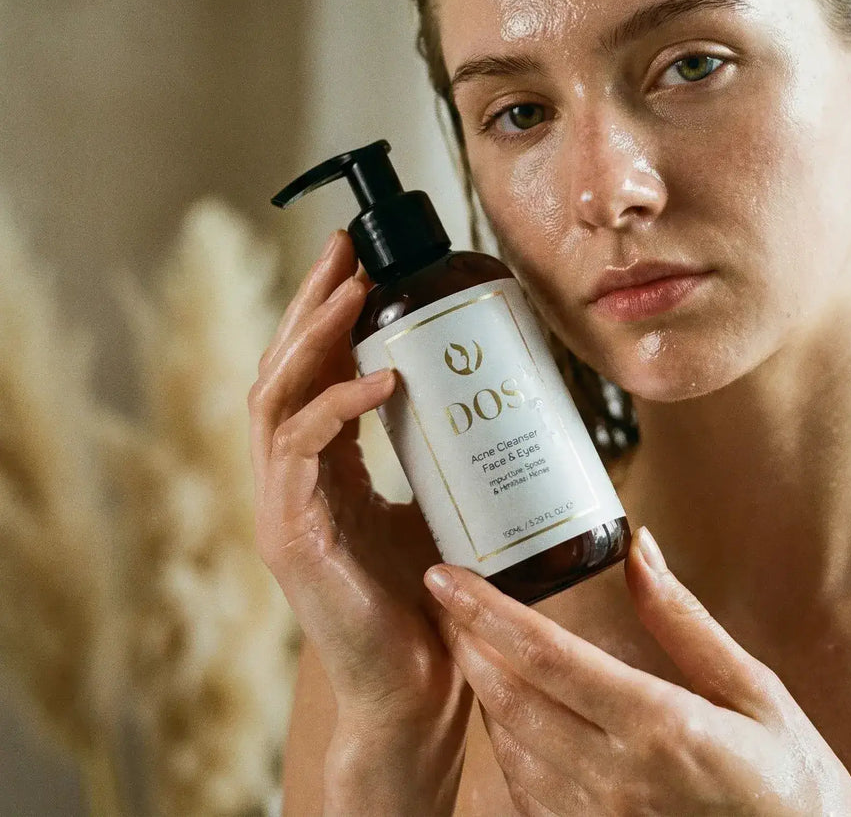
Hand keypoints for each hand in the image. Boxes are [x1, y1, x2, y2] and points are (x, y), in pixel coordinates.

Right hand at [248, 230, 471, 802]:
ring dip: (313, 336)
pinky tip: (383, 379)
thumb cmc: (431, 598)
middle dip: (312, 302)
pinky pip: (300, 454)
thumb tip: (491, 395)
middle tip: (349, 247)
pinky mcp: (290, 538)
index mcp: (324, 470)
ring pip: (275, 397)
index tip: (363, 260)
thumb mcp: (435, 506)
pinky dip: (336, 407)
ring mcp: (284, 507)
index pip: (310, 373)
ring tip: (355, 289)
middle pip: (282, 368)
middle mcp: (293, 480)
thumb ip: (439, 455)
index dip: (328, 313)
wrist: (417, 688)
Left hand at [423, 526, 850, 816]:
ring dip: (484, 689)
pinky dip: (509, 741)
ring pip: (511, 746)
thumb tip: (639, 549)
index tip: (444, 575)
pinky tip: (512, 710)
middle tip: (445, 596)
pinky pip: (528, 791)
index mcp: (658, 728)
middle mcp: (616, 780)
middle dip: (468, 642)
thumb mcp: (756, 692)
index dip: (485, 611)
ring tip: (471, 640)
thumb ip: (685, 622)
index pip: (546, 656)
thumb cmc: (794, 786)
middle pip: (511, 699)